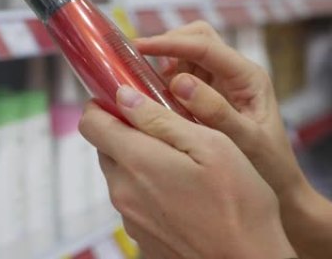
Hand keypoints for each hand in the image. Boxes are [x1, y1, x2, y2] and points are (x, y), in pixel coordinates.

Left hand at [79, 86, 294, 258]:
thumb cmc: (240, 205)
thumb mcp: (211, 146)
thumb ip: (161, 119)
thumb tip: (123, 97)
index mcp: (137, 162)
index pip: (91, 123)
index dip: (103, 104)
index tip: (126, 96)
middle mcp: (124, 192)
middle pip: (107, 147)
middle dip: (128, 130)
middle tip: (167, 125)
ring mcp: (130, 218)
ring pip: (122, 173)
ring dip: (142, 160)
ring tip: (183, 161)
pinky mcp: (141, 236)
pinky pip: (135, 199)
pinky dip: (150, 187)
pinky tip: (185, 191)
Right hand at [135, 21, 309, 199]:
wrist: (281, 188)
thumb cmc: (269, 166)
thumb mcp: (246, 141)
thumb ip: (216, 112)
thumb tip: (180, 82)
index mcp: (248, 77)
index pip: (206, 45)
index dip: (171, 43)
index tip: (140, 46)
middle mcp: (236, 74)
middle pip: (198, 38)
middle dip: (168, 45)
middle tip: (140, 65)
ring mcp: (223, 83)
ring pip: (188, 54)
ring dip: (166, 63)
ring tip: (146, 86)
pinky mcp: (212, 97)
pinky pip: (185, 76)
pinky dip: (167, 81)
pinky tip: (155, 100)